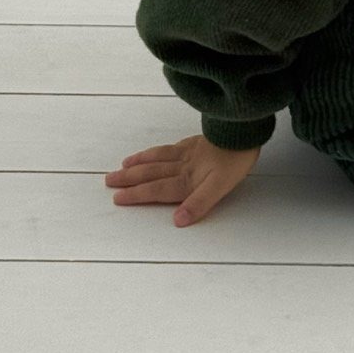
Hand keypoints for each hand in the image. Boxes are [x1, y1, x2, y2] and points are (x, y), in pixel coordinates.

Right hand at [103, 133, 261, 225]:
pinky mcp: (195, 141)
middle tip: (109, 181)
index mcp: (187, 179)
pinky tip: (152, 152)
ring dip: (138, 163)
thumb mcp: (221, 187)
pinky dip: (155, 151)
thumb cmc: (235, 161)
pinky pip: (168, 147)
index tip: (117, 198)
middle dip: (129, 179)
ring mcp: (187, 152)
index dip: (137, 195)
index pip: (157, 189)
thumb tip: (177, 221)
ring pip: (157, 159)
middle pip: (151, 173)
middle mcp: (182, 166)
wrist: (244, 131)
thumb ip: (199, 203)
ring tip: (123, 165)